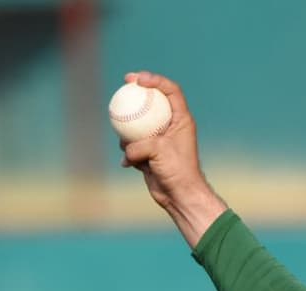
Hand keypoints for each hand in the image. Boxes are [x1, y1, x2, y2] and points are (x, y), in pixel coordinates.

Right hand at [118, 71, 226, 245]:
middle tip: (124, 85)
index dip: (155, 80)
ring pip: (139, 126)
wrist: (179, 196)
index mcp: (181, 120)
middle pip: (153, 102)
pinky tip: (128, 164)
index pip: (171, 91)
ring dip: (129, 132)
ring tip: (125, 140)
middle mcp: (171, 127)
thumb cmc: (177, 170)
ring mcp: (159, 140)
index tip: (138, 79)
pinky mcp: (149, 154)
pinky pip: (133, 146)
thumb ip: (140, 144)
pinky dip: (129, 153)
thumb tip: (125, 148)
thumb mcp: (159, 151)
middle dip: (138, 93)